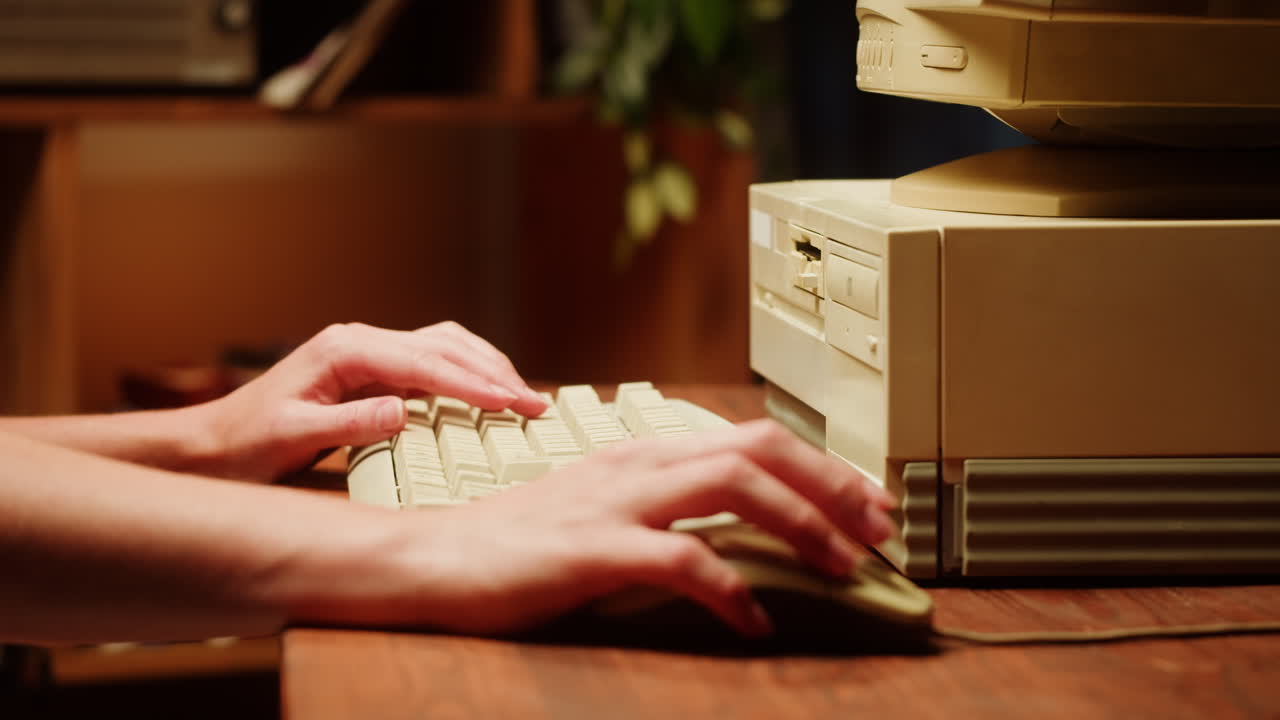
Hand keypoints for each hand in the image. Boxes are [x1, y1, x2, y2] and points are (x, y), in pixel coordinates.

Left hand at [199, 322, 545, 479]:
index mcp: (346, 350)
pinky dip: (465, 374)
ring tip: (522, 398)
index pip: (427, 364)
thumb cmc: (247, 446)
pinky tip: (485, 395)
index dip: (476, 385)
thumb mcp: (294, 439)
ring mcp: (367, 350)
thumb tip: (405, 412)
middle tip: (536, 406)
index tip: (515, 405)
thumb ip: (350, 424)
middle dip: (495, 373)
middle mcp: (361, 340)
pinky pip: (431, 362)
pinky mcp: (372, 367)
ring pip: (444, 345)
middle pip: (446, 344)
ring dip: (486, 368)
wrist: (212, 446)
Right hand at [332, 420, 896, 637]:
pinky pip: (680, 561)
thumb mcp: (606, 508)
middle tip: (880, 527)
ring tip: (841, 566)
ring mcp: (615, 502)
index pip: (752, 439)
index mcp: (646, 453)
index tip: (866, 501)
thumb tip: (738, 527)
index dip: (821, 467)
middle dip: (831, 484)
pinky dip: (729, 589)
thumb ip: (668, 505)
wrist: (436, 558)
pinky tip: (752, 621)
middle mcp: (639, 464)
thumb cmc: (521, 540)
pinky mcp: (592, 549)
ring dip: (801, 525)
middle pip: (757, 450)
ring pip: (732, 488)